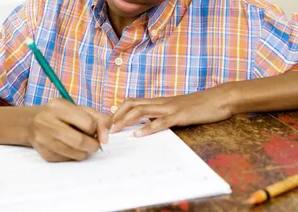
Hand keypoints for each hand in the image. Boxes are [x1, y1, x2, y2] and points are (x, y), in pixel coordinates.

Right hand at [28, 98, 110, 161]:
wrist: (32, 123)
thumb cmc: (63, 115)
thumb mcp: (81, 110)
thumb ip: (99, 119)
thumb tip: (106, 137)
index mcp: (59, 106)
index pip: (88, 123)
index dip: (97, 129)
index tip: (95, 130)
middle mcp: (47, 121)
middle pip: (81, 141)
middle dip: (94, 145)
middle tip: (94, 143)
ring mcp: (44, 139)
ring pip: (77, 154)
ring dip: (85, 152)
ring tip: (82, 144)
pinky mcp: (45, 154)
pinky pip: (69, 160)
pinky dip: (75, 155)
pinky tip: (70, 147)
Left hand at [111, 85, 232, 136]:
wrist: (219, 98)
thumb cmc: (199, 105)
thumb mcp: (176, 109)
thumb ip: (162, 114)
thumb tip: (148, 122)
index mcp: (159, 101)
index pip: (133, 102)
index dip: (119, 111)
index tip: (109, 123)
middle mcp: (161, 102)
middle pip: (132, 104)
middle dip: (116, 116)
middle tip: (105, 129)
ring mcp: (170, 107)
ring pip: (142, 110)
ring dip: (126, 121)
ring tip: (114, 131)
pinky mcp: (181, 115)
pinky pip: (161, 121)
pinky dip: (148, 128)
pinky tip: (139, 134)